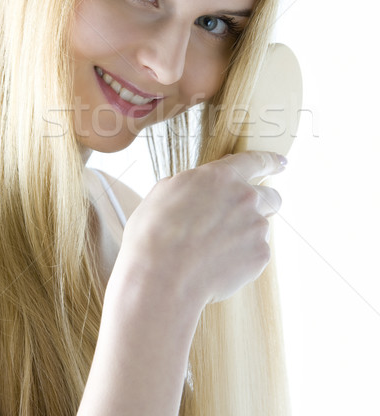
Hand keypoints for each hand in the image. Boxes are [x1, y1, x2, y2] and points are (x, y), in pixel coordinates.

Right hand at [118, 151, 284, 307]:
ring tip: (212, 249)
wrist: (162, 276)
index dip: (271, 161)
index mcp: (221, 177)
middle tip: (240, 217)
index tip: (281, 163)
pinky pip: (256, 253)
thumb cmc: (155, 233)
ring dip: (244, 234)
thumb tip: (206, 187)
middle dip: (262, 203)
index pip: (255, 161)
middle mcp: (245, 197)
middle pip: (271, 196)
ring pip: (260, 227)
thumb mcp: (167, 191)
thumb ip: (196, 183)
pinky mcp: (260, 255)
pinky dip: (241, 258)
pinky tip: (215, 264)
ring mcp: (256, 227)